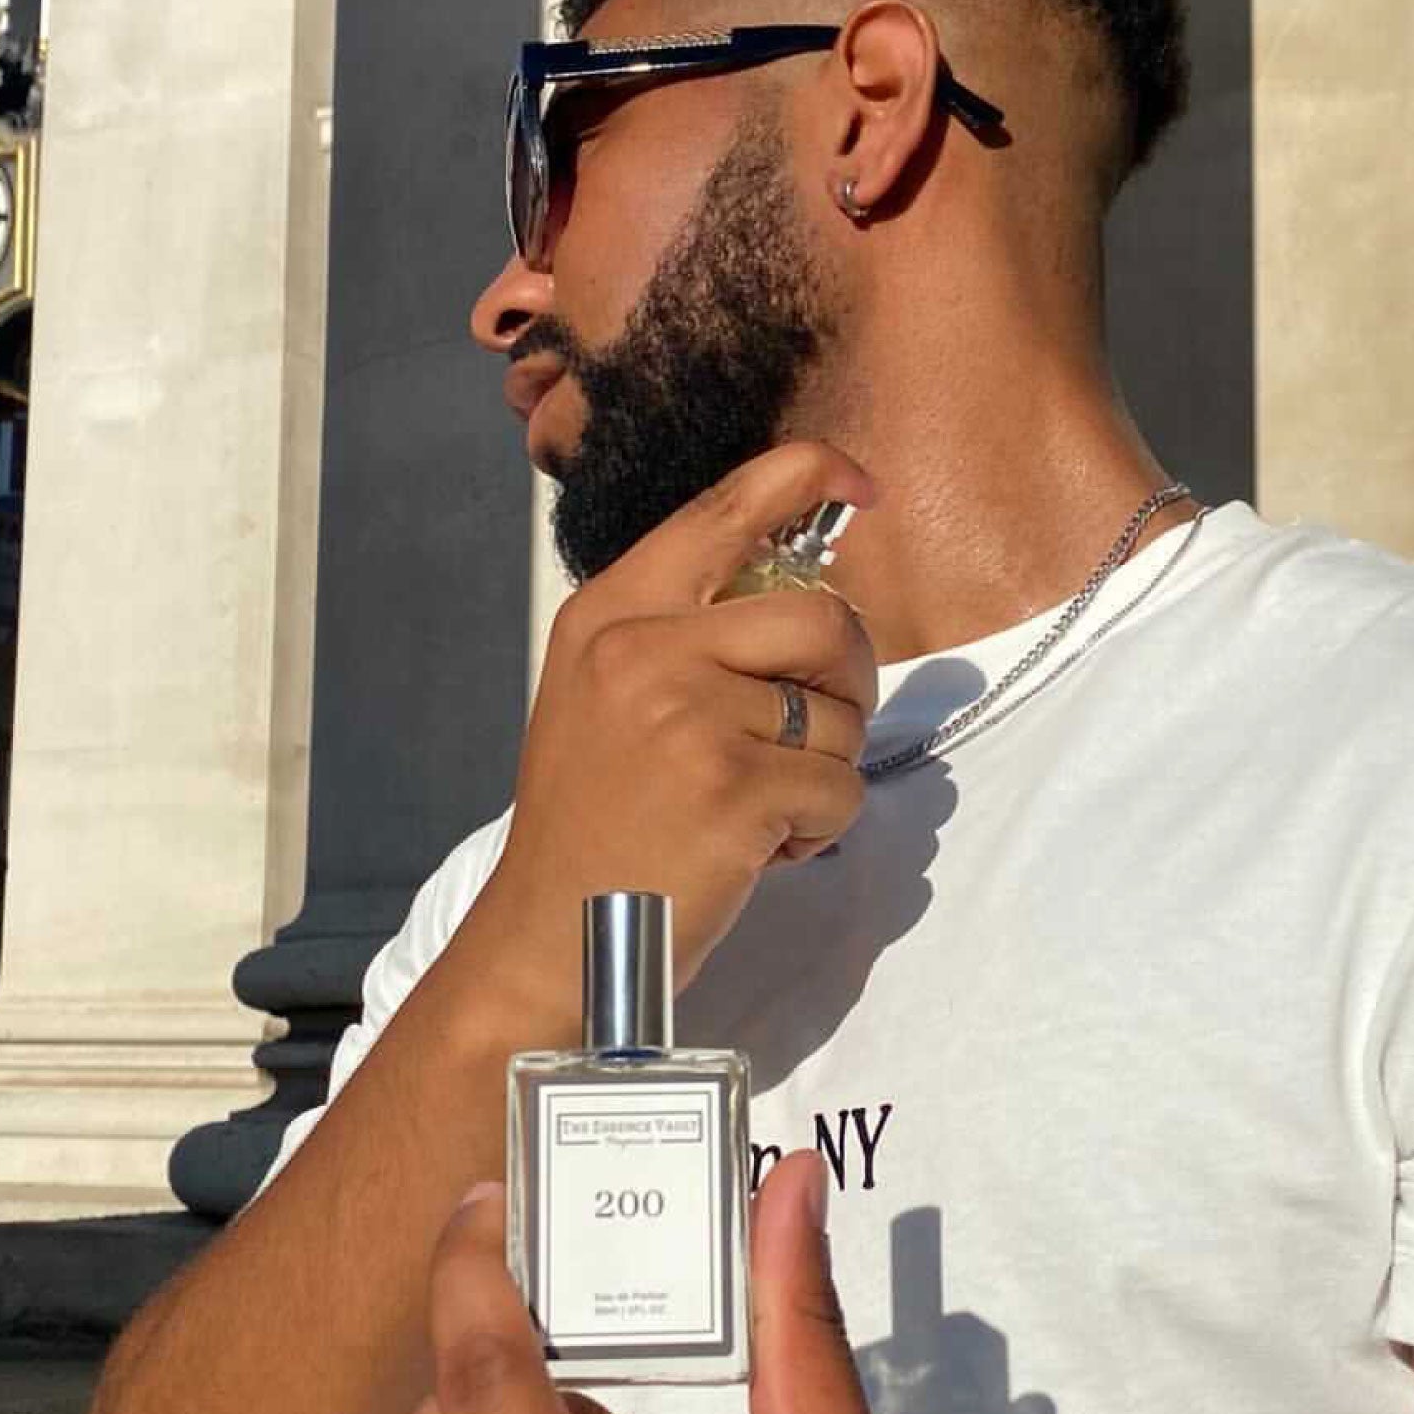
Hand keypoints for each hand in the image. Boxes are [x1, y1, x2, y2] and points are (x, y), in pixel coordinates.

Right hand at [463, 440, 879, 1025]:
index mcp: (613, 613)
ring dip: (825, 774)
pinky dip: (820, 830)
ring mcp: (689, 717)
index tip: (861, 488)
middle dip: (852, 680)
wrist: (552, 937)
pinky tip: (759, 851)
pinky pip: (840, 790)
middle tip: (821, 732)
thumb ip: (686, 634)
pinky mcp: (732, 788)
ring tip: (758, 810)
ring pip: (840, 718)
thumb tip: (808, 594)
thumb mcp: (606, 694)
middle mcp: (645, 648)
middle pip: (823, 619)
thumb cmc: (595, 823)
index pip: (725, 509)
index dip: (807, 476)